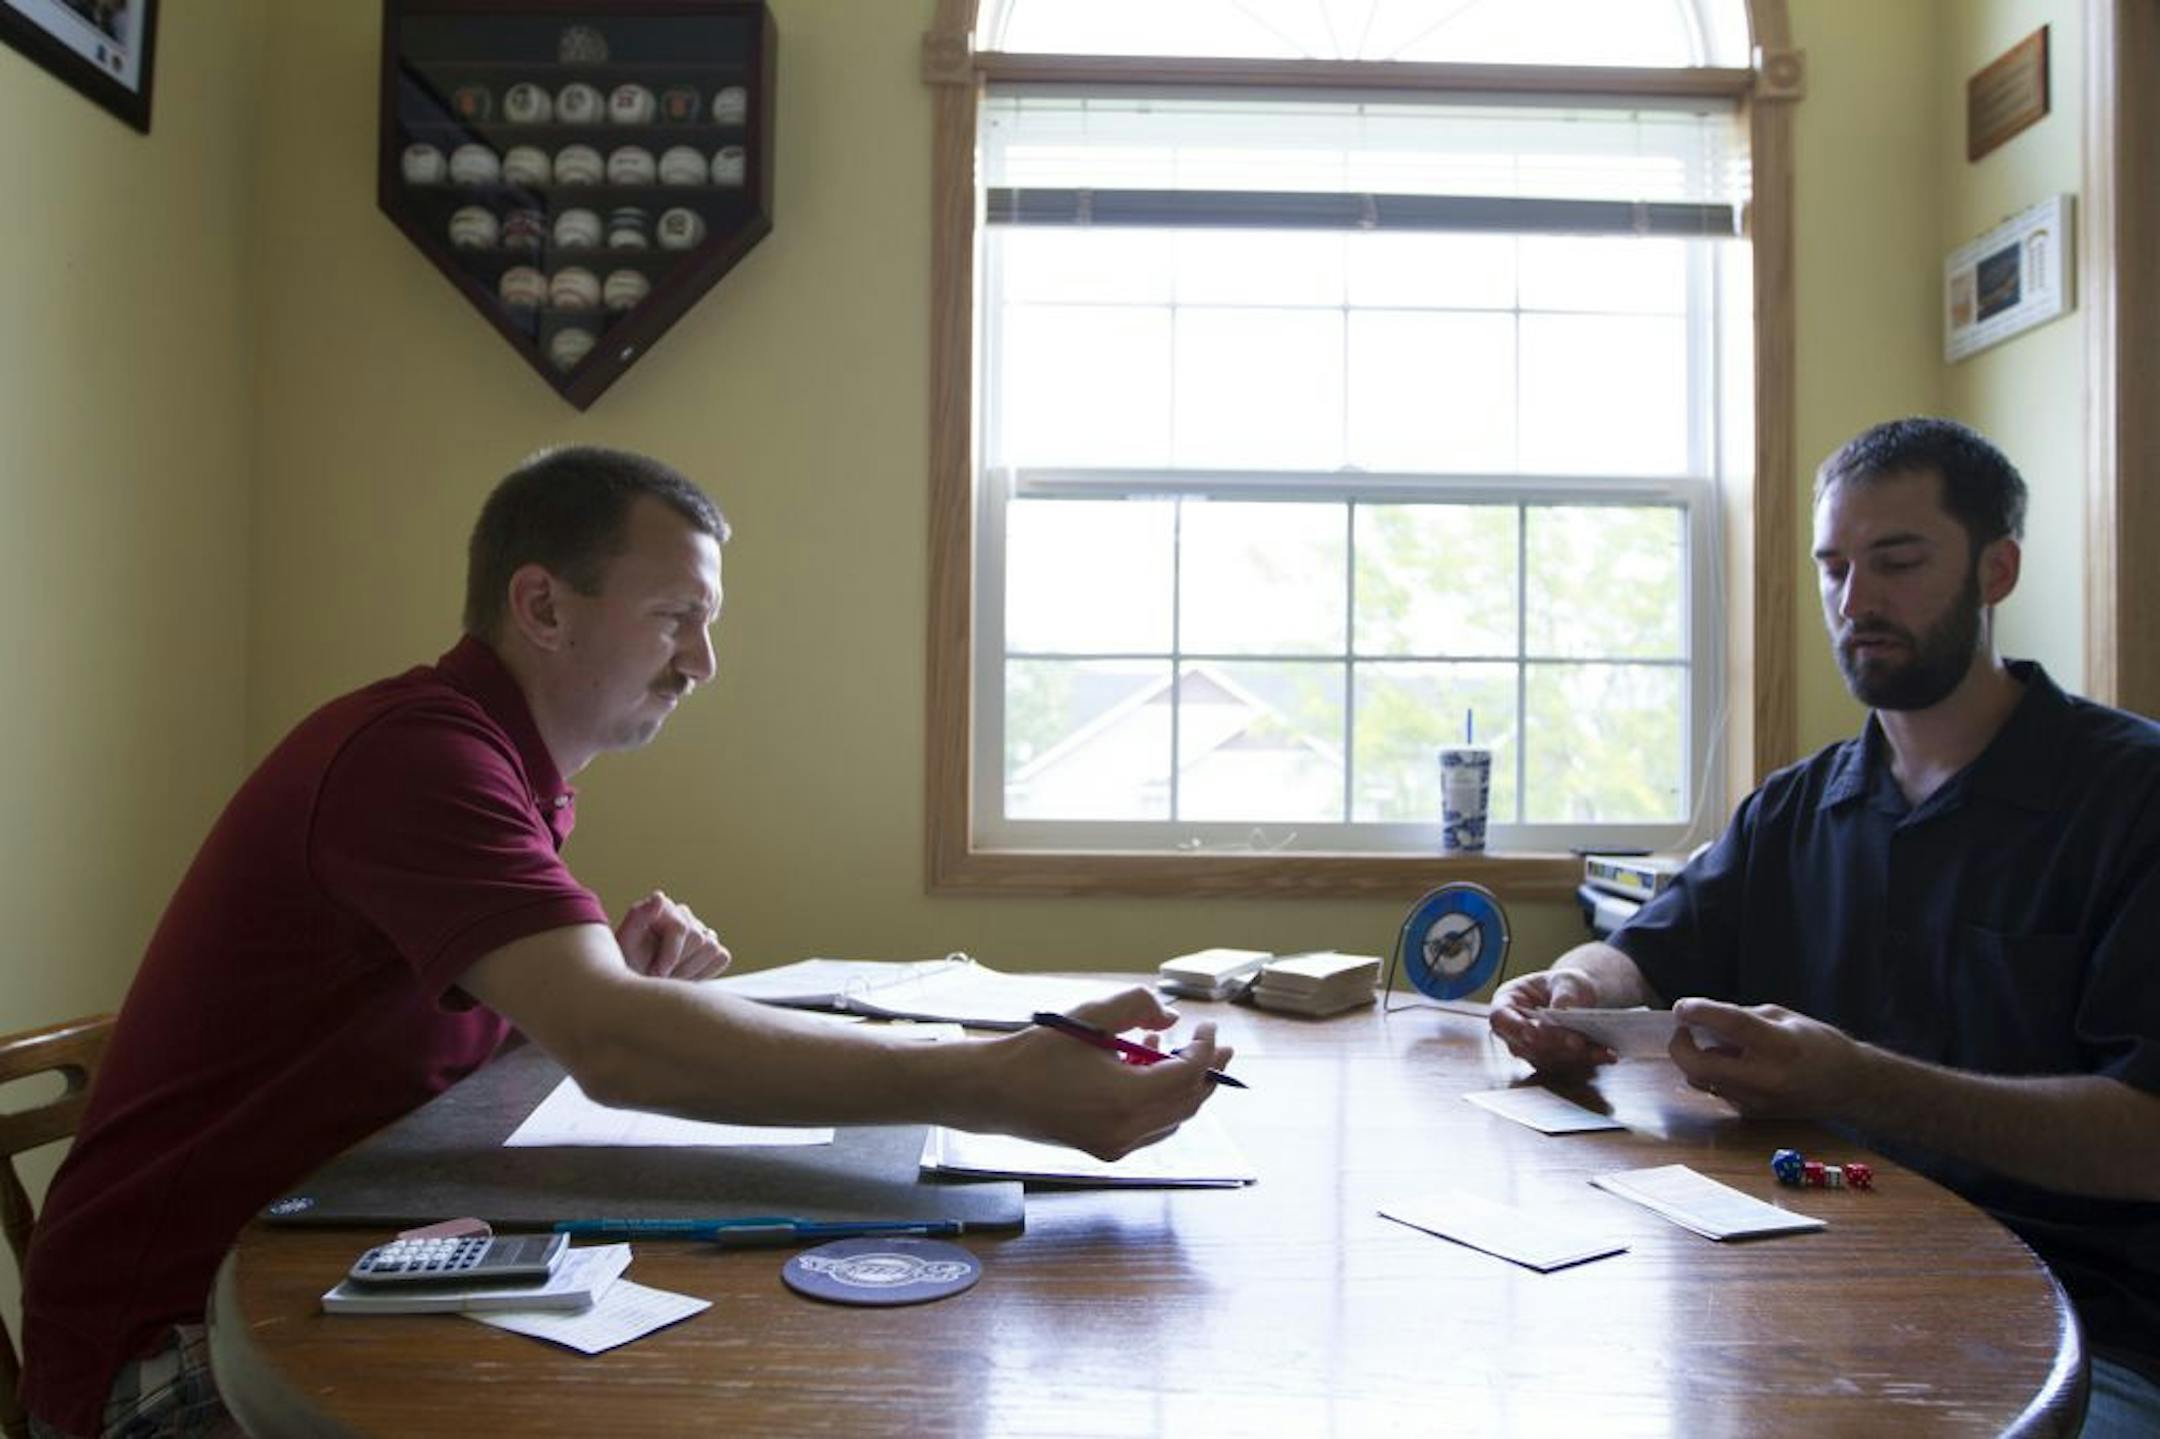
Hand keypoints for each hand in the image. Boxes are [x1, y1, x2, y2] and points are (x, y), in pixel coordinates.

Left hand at [615, 891, 731, 980]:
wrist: (634, 986)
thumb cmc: (626, 964)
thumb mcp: (626, 943)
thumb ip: (639, 916)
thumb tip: (659, 897)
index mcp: (662, 908)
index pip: (681, 928)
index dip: (670, 955)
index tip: (655, 973)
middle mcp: (683, 914)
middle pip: (698, 939)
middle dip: (679, 965)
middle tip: (660, 979)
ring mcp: (700, 929)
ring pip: (712, 948)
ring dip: (691, 971)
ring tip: (670, 979)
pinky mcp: (711, 946)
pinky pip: (721, 956)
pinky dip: (705, 971)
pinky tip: (684, 977)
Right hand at [988, 987, 1234, 1160]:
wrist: (993, 1093)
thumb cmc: (1036, 1053)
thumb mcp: (1090, 1017)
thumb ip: (1138, 1006)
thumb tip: (1172, 1019)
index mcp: (1127, 1099)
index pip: (1188, 1074)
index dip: (1205, 1048)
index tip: (1207, 1026)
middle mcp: (1127, 1130)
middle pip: (1188, 1102)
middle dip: (1207, 1071)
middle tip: (1218, 1045)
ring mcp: (1117, 1145)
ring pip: (1172, 1118)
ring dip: (1181, 1084)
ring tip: (1168, 1048)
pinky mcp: (1105, 1150)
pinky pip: (1151, 1128)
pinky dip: (1159, 1100)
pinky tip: (1143, 1069)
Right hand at [1488, 968, 1616, 1071]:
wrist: (1579, 998)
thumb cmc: (1565, 984)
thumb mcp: (1566, 981)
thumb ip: (1562, 995)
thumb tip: (1560, 1012)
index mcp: (1507, 1002)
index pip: (1500, 1018)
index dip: (1515, 1027)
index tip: (1534, 1031)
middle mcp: (1514, 1030)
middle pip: (1525, 1044)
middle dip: (1553, 1043)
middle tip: (1576, 1042)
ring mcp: (1529, 1049)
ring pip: (1547, 1059)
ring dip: (1573, 1056)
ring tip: (1600, 1050)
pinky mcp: (1549, 1061)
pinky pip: (1565, 1065)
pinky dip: (1586, 1061)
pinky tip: (1605, 1054)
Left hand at [1668, 997, 1867, 1116]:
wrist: (1849, 1087)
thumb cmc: (1818, 1045)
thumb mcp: (1784, 1018)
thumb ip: (1741, 1017)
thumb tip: (1701, 1018)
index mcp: (1780, 1046)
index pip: (1731, 1024)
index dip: (1699, 1012)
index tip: (1680, 1006)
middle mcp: (1766, 1078)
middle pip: (1699, 1065)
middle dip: (1680, 1045)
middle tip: (1683, 1029)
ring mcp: (1757, 1101)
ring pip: (1701, 1080)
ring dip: (1697, 1059)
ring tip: (1718, 1046)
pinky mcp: (1751, 1115)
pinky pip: (1717, 1090)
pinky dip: (1716, 1073)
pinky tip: (1737, 1065)